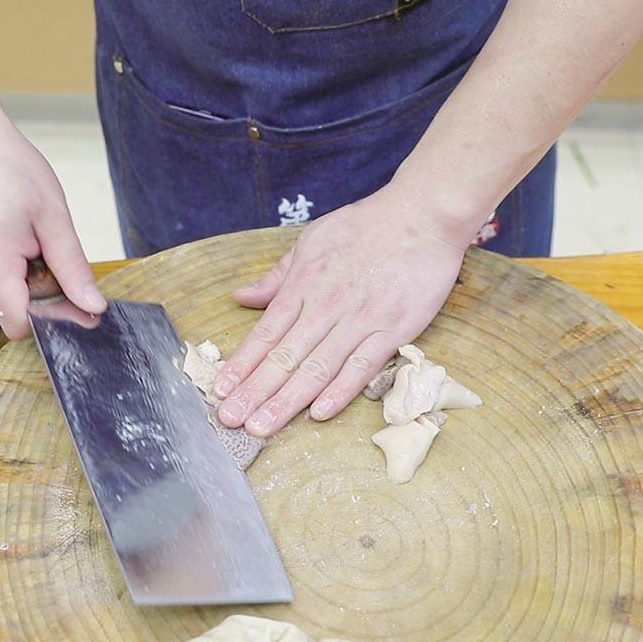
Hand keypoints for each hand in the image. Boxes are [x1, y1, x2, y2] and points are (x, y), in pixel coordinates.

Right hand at [0, 120, 106, 338]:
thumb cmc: (8, 168)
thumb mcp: (53, 218)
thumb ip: (73, 268)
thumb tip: (93, 306)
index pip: (21, 326)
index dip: (53, 320)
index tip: (77, 304)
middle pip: (15, 311)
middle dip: (42, 294)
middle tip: (54, 251)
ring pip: (3, 297)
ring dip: (25, 280)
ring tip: (29, 237)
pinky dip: (9, 270)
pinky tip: (14, 238)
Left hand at [214, 185, 473, 435]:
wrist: (422, 215)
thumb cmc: (364, 227)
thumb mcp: (310, 241)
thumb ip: (277, 276)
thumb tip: (241, 297)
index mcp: (303, 285)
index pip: (265, 333)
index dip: (241, 363)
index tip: (220, 389)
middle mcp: (326, 306)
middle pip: (284, 357)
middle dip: (254, 391)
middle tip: (230, 419)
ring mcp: (360, 320)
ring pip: (317, 368)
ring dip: (286, 400)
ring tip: (261, 426)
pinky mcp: (393, 329)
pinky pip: (363, 366)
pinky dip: (340, 390)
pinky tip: (318, 412)